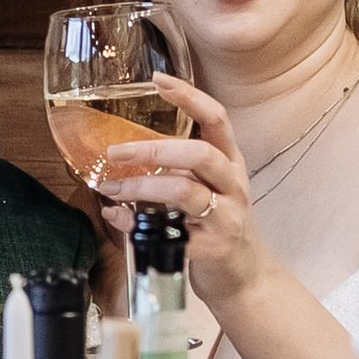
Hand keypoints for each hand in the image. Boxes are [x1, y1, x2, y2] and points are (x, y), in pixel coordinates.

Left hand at [93, 81, 262, 308]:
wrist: (246, 278)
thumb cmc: (217, 228)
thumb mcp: (204, 191)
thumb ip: (170, 173)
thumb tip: (118, 164)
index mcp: (230, 163)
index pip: (217, 119)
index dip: (190, 97)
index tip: (158, 79)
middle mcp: (233, 185)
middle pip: (199, 154)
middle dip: (154, 148)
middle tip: (116, 150)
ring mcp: (227, 217)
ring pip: (185, 192)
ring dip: (143, 187)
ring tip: (112, 187)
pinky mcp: (214, 248)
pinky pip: (173, 233)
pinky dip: (139, 225)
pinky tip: (119, 219)